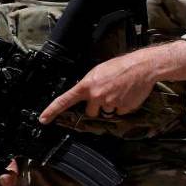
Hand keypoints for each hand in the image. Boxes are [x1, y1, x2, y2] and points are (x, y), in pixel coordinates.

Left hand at [39, 49, 157, 123]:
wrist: (142, 67)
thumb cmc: (120, 66)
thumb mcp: (98, 71)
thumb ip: (89, 85)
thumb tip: (86, 95)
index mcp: (87, 85)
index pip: (65, 100)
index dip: (52, 110)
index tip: (43, 119)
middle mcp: (96, 96)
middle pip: (90, 112)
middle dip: (96, 106)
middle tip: (106, 93)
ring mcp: (110, 103)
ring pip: (106, 111)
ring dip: (111, 104)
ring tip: (119, 90)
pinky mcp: (123, 108)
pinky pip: (119, 112)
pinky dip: (123, 105)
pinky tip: (127, 94)